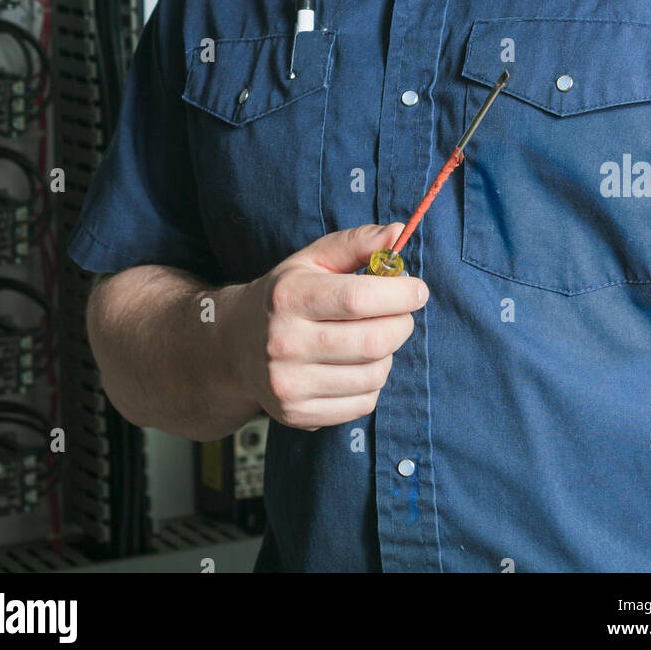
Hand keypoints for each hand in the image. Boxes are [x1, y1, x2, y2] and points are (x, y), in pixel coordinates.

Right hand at [224, 223, 428, 430]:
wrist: (232, 345)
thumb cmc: (285, 295)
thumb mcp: (312, 259)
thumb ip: (356, 244)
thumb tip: (397, 234)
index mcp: (288, 297)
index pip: (358, 299)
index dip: (399, 294)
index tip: (417, 290)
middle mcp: (284, 343)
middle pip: (372, 341)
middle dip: (401, 324)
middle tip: (401, 314)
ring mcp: (289, 384)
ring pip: (373, 375)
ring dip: (388, 354)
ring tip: (372, 338)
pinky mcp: (298, 415)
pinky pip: (363, 403)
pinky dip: (372, 382)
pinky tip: (357, 365)